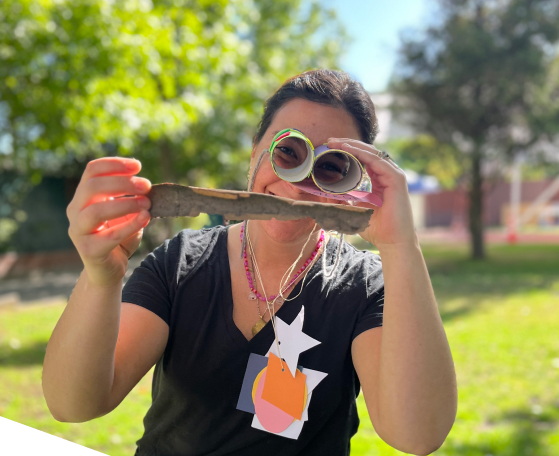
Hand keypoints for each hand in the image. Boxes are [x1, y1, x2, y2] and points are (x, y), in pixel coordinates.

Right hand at [67, 157, 151, 287]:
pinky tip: (145, 218)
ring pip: (95, 211)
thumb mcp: (126, 212)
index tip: (138, 166)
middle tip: (146, 185)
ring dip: (125, 204)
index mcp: (83, 197)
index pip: (92, 171)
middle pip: (92, 187)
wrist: (110, 269)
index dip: (114, 164)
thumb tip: (146, 185)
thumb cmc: (119, 236)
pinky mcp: (88, 251)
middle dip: (122, 183)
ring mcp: (78, 231)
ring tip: (147, 203)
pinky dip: (129, 225)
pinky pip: (109, 236)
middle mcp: (75, 211)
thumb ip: (132, 197)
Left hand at [327, 138, 417, 250]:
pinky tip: (348, 150)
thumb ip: (344, 201)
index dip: (347, 151)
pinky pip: (378, 161)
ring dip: (352, 146)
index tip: (330, 148)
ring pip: (372, 153)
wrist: (392, 241)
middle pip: (367, 152)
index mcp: (379, 180)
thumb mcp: (354, 210)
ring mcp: (394, 175)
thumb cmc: (376, 228)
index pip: (363, 159)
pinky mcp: (397, 179)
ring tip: (335, 143)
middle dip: (348, 144)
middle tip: (329, 141)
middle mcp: (388, 174)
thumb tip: (326, 194)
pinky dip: (362, 154)